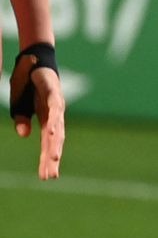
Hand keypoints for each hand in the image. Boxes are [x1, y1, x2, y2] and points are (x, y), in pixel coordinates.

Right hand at [9, 54, 64, 179]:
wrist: (33, 61)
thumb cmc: (27, 86)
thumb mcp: (19, 106)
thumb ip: (22, 120)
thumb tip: (25, 134)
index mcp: (47, 120)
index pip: (48, 144)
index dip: (47, 160)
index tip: (46, 176)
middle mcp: (55, 116)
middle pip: (55, 141)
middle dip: (52, 158)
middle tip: (50, 176)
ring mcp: (56, 105)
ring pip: (57, 128)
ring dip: (55, 144)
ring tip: (53, 160)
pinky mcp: (53, 93)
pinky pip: (54, 109)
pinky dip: (54, 121)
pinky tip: (53, 133)